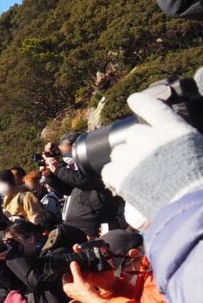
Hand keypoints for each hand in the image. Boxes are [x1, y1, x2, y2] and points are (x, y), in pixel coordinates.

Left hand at [63, 261, 111, 302]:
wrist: (94, 300)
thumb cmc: (86, 292)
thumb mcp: (80, 279)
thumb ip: (75, 270)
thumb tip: (72, 263)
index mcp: (66, 287)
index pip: (65, 276)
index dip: (70, 271)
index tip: (75, 267)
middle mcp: (69, 291)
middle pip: (71, 279)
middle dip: (76, 274)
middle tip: (80, 270)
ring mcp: (75, 293)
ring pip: (76, 282)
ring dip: (80, 278)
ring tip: (85, 275)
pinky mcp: (81, 294)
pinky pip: (81, 286)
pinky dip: (83, 282)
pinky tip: (87, 281)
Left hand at [101, 80, 202, 225]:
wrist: (189, 203)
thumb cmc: (199, 181)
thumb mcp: (199, 152)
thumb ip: (181, 146)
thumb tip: (174, 150)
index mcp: (174, 131)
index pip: (154, 109)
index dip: (142, 103)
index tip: (133, 99)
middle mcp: (151, 138)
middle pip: (132, 134)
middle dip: (134, 145)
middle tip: (142, 160)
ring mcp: (133, 155)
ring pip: (119, 153)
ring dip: (124, 162)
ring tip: (136, 177)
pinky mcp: (120, 173)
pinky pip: (108, 171)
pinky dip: (113, 177)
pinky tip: (121, 185)